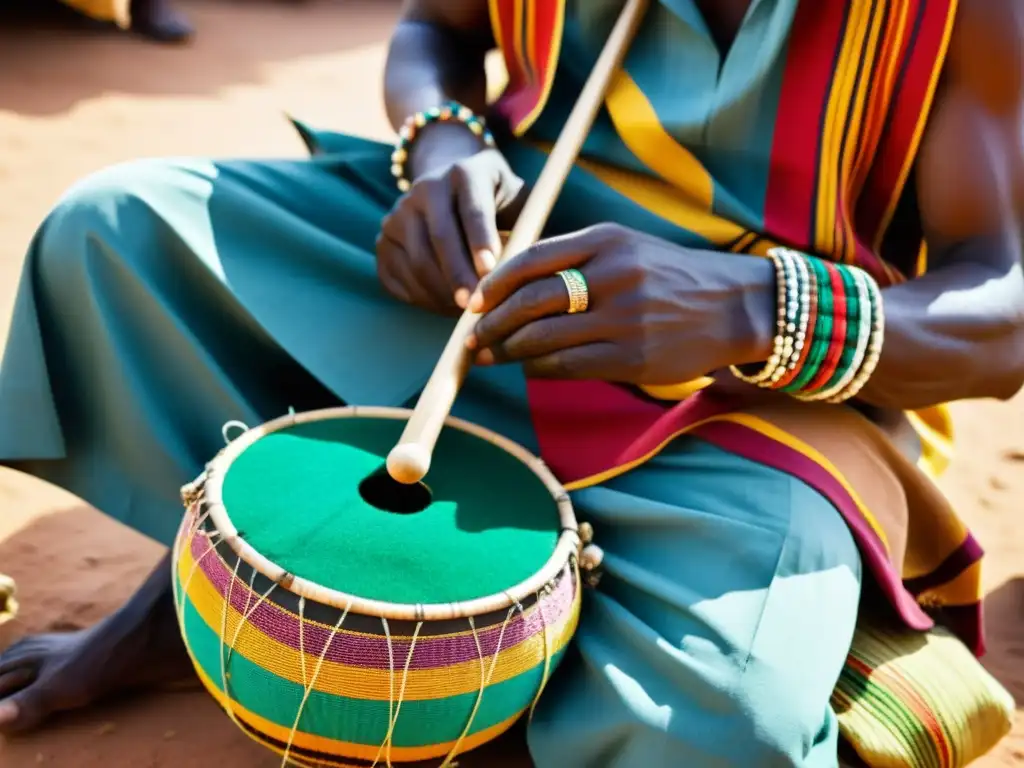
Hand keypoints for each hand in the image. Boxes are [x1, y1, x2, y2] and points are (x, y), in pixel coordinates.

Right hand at [376, 145, 525, 314]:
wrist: (451, 189)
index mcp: (464, 173)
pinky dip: (421, 297)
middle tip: (475, 305)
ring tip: (465, 311)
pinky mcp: (384, 240)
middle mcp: (425, 188)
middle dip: (459, 275)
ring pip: (416, 260)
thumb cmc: (497, 204)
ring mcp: (398, 214)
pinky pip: (397, 275)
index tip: (491, 272)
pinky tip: (443, 306)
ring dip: (441, 292)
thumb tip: (525, 273)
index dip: (481, 242)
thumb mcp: (517, 203)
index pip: (472, 209)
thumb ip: (523, 230)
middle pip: (440, 237)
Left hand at [466, 224, 775, 381]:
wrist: (734, 307)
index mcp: (608, 240)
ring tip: (492, 354)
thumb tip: (512, 285)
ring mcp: (624, 319)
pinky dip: (539, 368)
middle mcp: (614, 275)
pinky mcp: (632, 358)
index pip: (533, 259)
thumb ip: (575, 258)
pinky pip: (567, 366)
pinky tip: (529, 367)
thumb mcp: (627, 248)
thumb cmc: (670, 276)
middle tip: (473, 335)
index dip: (495, 283)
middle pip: (531, 300)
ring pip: (543, 337)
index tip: (476, 300)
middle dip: (492, 321)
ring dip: (509, 350)